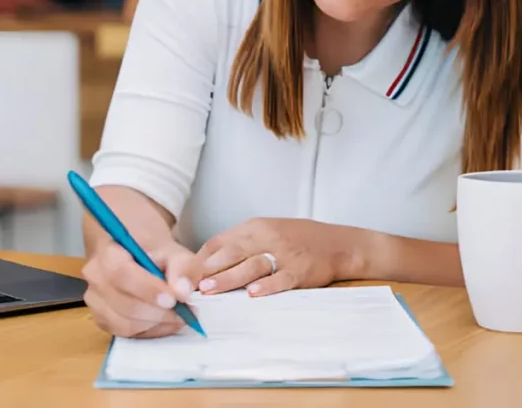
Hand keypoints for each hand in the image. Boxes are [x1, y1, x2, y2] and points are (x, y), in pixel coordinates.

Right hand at [81, 238, 200, 338]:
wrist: (131, 254)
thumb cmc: (151, 250)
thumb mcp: (172, 249)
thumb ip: (182, 266)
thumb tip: (183, 292)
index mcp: (107, 253)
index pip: (121, 274)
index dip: (148, 290)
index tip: (173, 299)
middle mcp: (95, 279)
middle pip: (125, 305)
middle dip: (159, 313)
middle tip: (186, 312)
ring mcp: (95, 302)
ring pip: (126, 324)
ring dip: (157, 324)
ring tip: (180, 316)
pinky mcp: (102, 319)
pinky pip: (126, 334)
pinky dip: (150, 331)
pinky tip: (165, 321)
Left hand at [194, 218, 364, 296]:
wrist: (338, 243)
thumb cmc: (297, 240)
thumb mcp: (266, 233)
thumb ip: (239, 245)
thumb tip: (206, 263)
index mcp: (254, 228)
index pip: (219, 241)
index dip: (200, 260)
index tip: (183, 275)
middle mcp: (266, 237)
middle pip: (231, 252)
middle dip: (207, 270)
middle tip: (187, 284)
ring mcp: (284, 254)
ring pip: (251, 265)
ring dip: (228, 278)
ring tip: (210, 290)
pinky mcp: (300, 270)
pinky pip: (281, 278)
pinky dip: (267, 286)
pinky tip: (253, 294)